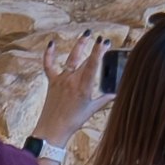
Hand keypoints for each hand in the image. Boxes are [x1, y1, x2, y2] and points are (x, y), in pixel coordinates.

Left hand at [28, 27, 103, 142]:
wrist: (52, 129)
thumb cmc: (73, 121)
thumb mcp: (91, 110)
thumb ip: (104, 99)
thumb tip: (115, 94)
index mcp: (84, 87)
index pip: (93, 65)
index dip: (99, 52)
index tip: (104, 41)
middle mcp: (72, 80)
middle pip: (84, 59)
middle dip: (94, 48)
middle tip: (102, 39)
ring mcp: (61, 80)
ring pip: (71, 58)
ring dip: (79, 45)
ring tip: (86, 34)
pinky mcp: (52, 82)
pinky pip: (49, 65)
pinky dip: (49, 54)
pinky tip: (51, 43)